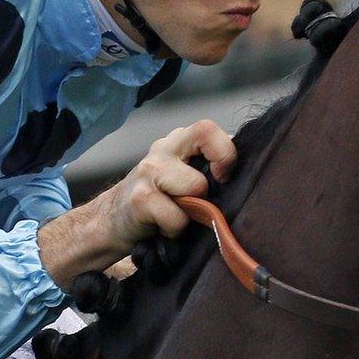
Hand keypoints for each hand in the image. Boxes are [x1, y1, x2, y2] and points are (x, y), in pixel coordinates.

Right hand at [95, 120, 236, 247]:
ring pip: (196, 185)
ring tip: (179, 215)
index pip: (210, 128)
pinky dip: (175, 230)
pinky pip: (176, 217)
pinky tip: (163, 228)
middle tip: (203, 199)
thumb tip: (247, 178)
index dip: (225, 152)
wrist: (110, 222)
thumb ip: (208, 170)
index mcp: (179, 141)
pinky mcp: (140, 198)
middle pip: (205, 133)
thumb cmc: (158, 203)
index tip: (224, 178)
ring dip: (193, 210)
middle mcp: (164, 148)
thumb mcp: (183, 178)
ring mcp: (149, 170)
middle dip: (215, 172)